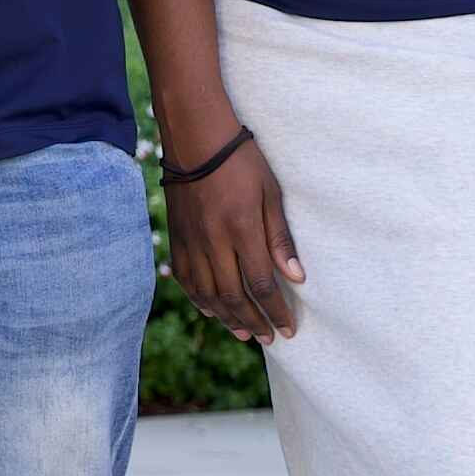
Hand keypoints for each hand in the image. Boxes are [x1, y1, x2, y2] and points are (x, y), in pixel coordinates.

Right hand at [166, 133, 303, 340]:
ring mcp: (191, 240)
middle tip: (269, 338)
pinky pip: (185, 277)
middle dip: (254, 321)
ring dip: (226, 317)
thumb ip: (281, 238)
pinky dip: (198, 298)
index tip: (288, 328)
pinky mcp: (177, 236)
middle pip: (233, 296)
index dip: (276, 311)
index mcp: (241, 228)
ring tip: (244, 331)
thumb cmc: (240, 160)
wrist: (195, 137)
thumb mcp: (271, 193)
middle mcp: (213, 240)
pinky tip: (210, 310)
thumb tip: (297, 278)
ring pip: (207, 292)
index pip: (262, 284)